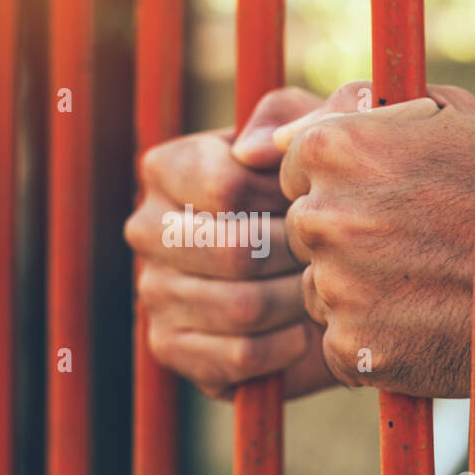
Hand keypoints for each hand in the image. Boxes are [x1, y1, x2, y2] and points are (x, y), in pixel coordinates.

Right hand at [124, 87, 335, 398]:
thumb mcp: (317, 136)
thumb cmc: (317, 190)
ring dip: (298, 303)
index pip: (227, 187)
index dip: (288, 200)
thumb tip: (252, 150)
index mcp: (166, 166)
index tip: (315, 202)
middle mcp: (146, 227)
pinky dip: (284, 348)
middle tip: (328, 255)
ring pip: (240, 307)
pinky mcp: (170, 347)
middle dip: (297, 256)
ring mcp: (152, 290)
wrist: (323, 271)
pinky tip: (300, 333)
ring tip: (319, 291)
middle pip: (234, 250)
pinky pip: (238, 357)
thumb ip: (295, 117)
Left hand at [277, 83, 474, 396]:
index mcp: (334, 148)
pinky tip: (424, 320)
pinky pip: (340, 341)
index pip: (295, 170)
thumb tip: (257, 143)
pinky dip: (375, 339)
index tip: (392, 194)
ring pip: (319, 289)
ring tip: (427, 279)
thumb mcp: (433, 114)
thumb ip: (339, 110)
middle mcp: (324, 217)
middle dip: (347, 235)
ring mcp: (337, 288)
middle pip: (304, 231)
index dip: (345, 183)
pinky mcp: (354, 351)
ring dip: (358, 289)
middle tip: (415, 240)